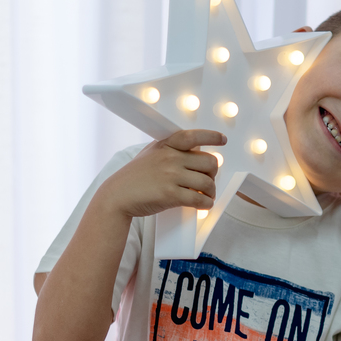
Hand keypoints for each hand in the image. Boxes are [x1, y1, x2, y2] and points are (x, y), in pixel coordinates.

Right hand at [102, 129, 224, 218]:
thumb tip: (196, 148)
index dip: (211, 136)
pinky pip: (199, 199)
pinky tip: (204, 205)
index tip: (222, 140)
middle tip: (209, 181)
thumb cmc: (134, 177)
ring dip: (211, 192)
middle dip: (213, 174)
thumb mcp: (151, 153)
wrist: (118, 196)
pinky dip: (206, 204)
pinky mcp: (171, 195)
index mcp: (166, 145)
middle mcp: (170, 158)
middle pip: (209, 163)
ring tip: (207, 196)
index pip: (193, 136)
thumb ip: (170, 149)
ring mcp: (171, 176)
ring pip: (207, 182)